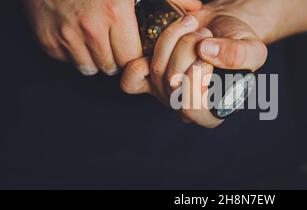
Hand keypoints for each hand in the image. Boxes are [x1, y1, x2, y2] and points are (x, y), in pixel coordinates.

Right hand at [23, 0, 201, 75]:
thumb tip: (195, 8)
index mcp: (115, 12)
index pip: (132, 58)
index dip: (136, 55)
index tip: (136, 49)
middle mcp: (90, 28)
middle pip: (112, 66)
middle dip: (118, 58)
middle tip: (117, 43)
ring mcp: (65, 35)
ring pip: (90, 67)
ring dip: (96, 58)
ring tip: (98, 40)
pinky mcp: (46, 39)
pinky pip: (66, 59)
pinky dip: (72, 52)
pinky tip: (77, 35)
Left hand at [121, 1, 267, 127]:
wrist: (220, 27)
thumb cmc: (238, 43)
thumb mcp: (252, 49)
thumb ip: (238, 55)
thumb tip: (206, 52)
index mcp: (211, 112)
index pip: (192, 109)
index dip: (195, 79)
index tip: (207, 52)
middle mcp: (184, 108)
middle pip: (172, 84)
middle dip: (188, 48)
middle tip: (205, 33)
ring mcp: (164, 94)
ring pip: (156, 70)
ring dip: (174, 38)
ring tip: (192, 27)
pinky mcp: (147, 78)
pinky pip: (132, 77)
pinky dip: (143, 57)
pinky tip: (164, 43)